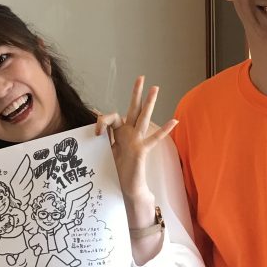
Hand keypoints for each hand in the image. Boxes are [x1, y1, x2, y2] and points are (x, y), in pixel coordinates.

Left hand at [95, 76, 177, 220]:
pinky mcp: (142, 151)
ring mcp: (138, 141)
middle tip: (141, 77)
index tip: (95, 132)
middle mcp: (131, 134)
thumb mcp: (104, 151)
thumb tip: (93, 119)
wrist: (126, 188)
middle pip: (133, 110)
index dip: (102, 120)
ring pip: (144, 118)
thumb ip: (102, 136)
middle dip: (136, 94)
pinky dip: (164, 130)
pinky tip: (174, 121)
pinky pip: (153, 139)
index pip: (112, 117)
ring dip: (149, 103)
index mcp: (121, 133)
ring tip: (156, 88)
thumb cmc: (116, 170)